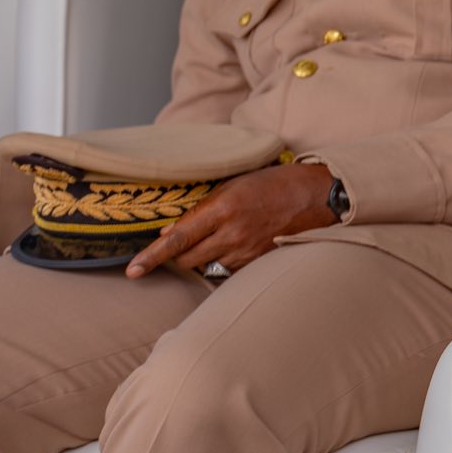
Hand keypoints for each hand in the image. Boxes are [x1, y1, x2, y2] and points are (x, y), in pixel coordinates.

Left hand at [126, 162, 334, 278]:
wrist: (318, 196)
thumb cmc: (275, 183)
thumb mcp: (235, 184)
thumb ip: (203, 208)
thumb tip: (172, 231)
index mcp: (224, 208)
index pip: (178, 239)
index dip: (152, 256)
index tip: (133, 269)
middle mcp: (233, 233)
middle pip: (186, 258)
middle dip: (176, 255)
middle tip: (178, 244)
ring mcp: (246, 251)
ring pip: (206, 265)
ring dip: (202, 255)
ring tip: (220, 235)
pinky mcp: (258, 263)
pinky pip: (228, 267)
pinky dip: (224, 259)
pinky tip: (239, 241)